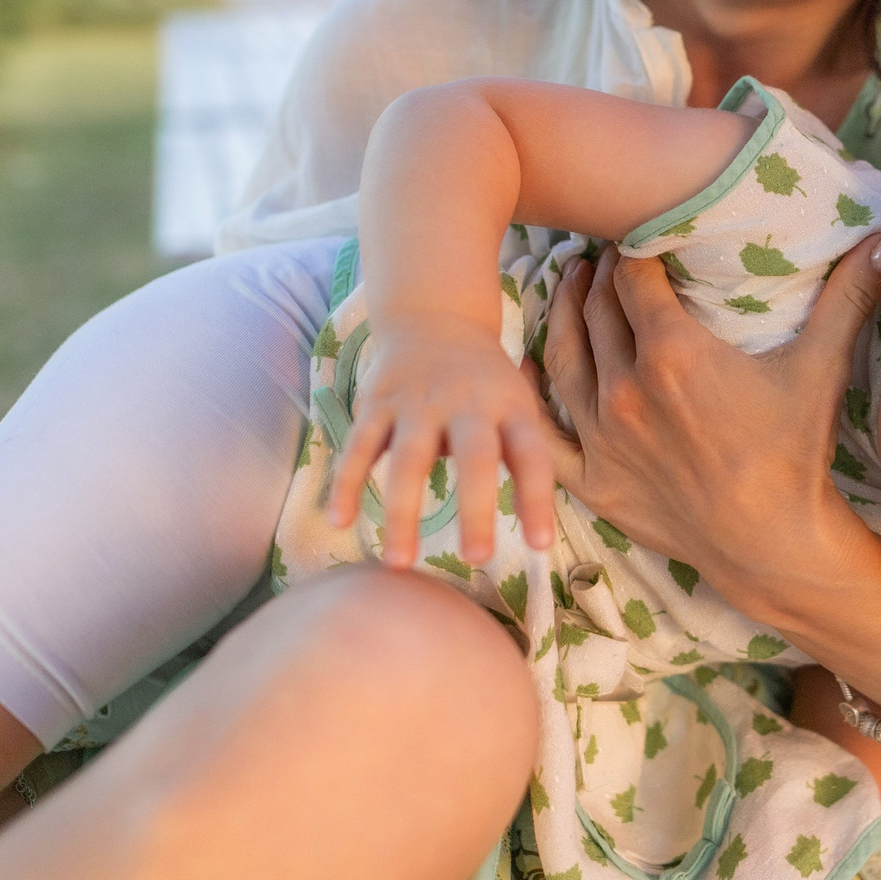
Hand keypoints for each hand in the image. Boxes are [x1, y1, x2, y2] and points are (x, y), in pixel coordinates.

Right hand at [328, 310, 559, 565]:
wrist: (435, 316)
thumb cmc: (486, 383)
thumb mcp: (517, 405)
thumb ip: (525, 458)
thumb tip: (537, 535)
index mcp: (509, 407)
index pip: (531, 456)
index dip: (538, 500)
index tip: (541, 547)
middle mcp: (466, 403)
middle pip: (475, 456)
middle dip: (476, 508)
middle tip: (477, 558)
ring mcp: (418, 402)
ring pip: (409, 459)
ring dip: (403, 512)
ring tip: (399, 562)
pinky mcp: (377, 403)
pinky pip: (359, 447)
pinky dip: (346, 483)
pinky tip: (339, 520)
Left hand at [539, 235, 880, 620]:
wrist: (774, 546)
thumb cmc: (795, 455)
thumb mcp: (821, 368)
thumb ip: (850, 297)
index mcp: (673, 353)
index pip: (633, 278)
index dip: (631, 251)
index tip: (634, 237)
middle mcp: (626, 388)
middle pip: (597, 311)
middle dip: (597, 277)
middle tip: (600, 256)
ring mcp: (602, 437)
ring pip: (562, 358)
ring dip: (563, 316)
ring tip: (569, 288)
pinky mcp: (592, 480)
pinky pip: (542, 432)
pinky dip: (528, 397)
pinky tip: (524, 367)